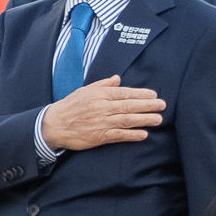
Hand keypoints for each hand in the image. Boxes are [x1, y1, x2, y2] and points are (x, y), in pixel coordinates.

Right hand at [40, 74, 165, 152]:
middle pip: (129, 106)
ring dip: (144, 119)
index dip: (140, 94)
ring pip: (126, 120)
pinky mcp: (99, 136)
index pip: (124, 93)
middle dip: (147, 105)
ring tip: (158, 119)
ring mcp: (101, 122)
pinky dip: (131, 135)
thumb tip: (117, 78)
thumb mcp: (85, 90)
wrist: (54, 124)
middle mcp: (102, 107)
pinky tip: (143, 134)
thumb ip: (102, 84)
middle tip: (162, 105)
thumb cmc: (70, 106)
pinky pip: (118, 135)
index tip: (153, 95)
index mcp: (99, 94)